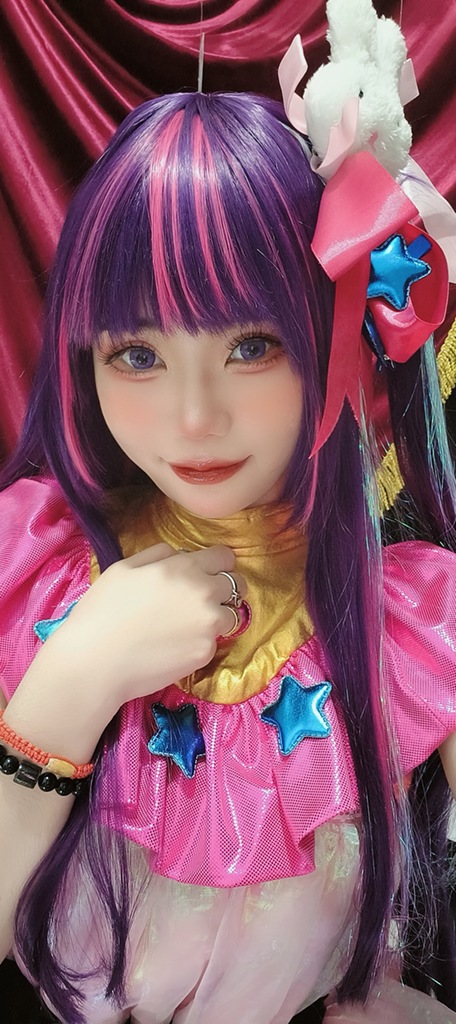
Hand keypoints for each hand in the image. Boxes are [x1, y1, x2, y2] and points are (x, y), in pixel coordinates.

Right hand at [52, 543, 246, 707]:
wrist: (95, 661)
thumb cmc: (102, 611)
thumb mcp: (124, 568)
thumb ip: (158, 555)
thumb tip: (179, 554)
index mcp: (184, 568)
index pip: (225, 557)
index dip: (218, 563)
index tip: (209, 572)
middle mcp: (204, 593)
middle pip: (238, 584)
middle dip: (224, 589)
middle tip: (201, 600)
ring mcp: (209, 625)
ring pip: (230, 615)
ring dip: (216, 616)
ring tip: (186, 626)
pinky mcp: (206, 653)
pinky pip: (214, 642)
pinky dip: (201, 642)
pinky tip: (175, 646)